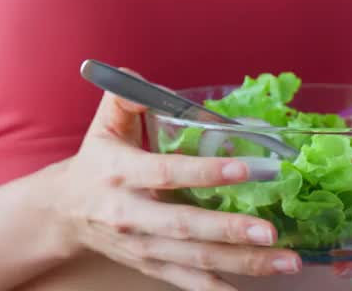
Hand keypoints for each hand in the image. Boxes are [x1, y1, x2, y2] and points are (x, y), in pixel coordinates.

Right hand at [46, 84, 302, 290]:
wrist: (66, 212)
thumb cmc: (96, 162)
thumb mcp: (103, 124)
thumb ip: (125, 96)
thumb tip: (143, 80)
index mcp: (121, 173)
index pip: (166, 173)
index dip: (204, 173)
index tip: (243, 170)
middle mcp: (131, 214)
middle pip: (185, 226)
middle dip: (229, 230)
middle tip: (271, 230)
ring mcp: (143, 246)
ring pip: (196, 259)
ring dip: (243, 262)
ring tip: (285, 260)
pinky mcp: (152, 266)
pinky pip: (190, 283)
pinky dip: (221, 289)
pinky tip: (258, 287)